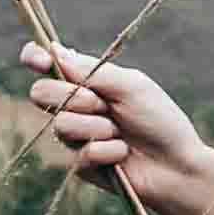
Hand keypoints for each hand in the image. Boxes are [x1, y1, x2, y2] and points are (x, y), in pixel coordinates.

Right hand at [23, 52, 213, 214]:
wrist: (177, 164)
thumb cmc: (159, 120)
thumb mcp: (131, 86)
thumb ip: (92, 70)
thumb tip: (54, 50)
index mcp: (88, 81)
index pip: (48, 64)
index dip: (36, 58)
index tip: (38, 59)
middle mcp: (76, 106)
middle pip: (41, 92)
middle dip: (74, 97)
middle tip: (104, 105)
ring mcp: (75, 136)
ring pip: (61, 124)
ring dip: (98, 127)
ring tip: (121, 133)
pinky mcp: (80, 164)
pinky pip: (80, 152)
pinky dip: (108, 150)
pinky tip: (123, 154)